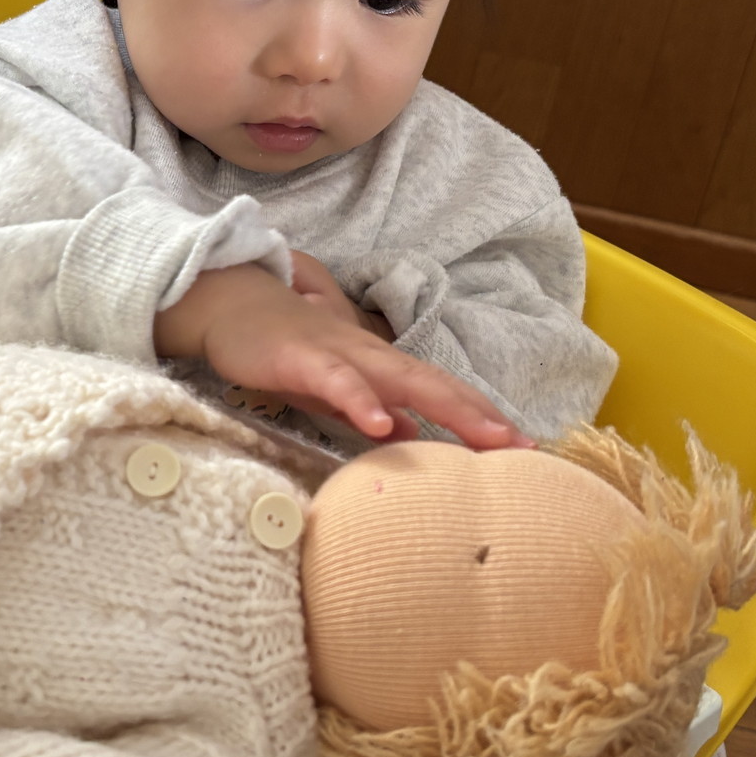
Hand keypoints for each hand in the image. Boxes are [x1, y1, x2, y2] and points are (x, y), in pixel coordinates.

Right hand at [155, 264, 528, 449]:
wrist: (231, 308)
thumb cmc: (284, 350)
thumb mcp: (335, 388)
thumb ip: (372, 408)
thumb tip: (410, 435)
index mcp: (379, 365)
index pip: (441, 390)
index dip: (481, 415)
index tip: (524, 448)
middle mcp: (370, 354)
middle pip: (435, 383)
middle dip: (481, 414)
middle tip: (523, 446)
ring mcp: (339, 353)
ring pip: (400, 379)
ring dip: (445, 406)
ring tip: (483, 437)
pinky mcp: (303, 358)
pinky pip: (337, 381)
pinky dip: (361, 401)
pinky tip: (381, 425)